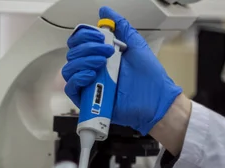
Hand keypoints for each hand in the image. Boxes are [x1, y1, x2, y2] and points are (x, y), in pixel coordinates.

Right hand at [62, 7, 182, 135]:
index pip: (79, 42)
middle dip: (88, 47)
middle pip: (72, 54)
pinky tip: (92, 75)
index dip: (84, 36)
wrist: (155, 100)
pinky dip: (78, 78)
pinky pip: (71, 88)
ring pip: (69, 69)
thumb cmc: (149, 77)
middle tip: (106, 50)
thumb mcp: (135, 45)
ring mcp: (88, 85)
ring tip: (102, 62)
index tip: (100, 35)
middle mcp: (91, 69)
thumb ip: (121, 27)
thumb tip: (105, 11)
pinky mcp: (87, 100)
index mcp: (100, 56)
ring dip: (84, 61)